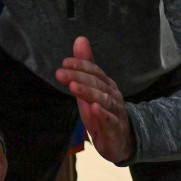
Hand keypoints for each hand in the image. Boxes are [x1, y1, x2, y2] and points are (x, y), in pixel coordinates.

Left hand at [55, 37, 133, 162]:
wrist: (119, 140)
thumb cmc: (101, 111)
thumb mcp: (89, 88)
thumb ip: (85, 66)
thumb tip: (80, 39)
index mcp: (106, 84)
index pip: (94, 71)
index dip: (80, 66)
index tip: (64, 63)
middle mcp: (113, 95)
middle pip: (96, 83)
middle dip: (78, 77)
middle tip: (60, 73)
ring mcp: (116, 111)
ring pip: (104, 100)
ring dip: (88, 93)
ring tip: (73, 87)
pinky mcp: (116, 129)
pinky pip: (111, 121)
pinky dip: (103, 115)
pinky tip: (94, 109)